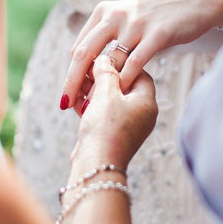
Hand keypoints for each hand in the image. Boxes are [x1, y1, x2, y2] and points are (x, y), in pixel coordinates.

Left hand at [61, 0, 222, 110]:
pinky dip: (125, 82)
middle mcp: (115, 15)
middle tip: (66, 104)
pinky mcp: (157, 34)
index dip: (71, 72)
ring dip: (101, 87)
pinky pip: (134, 64)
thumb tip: (85, 66)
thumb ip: (105, 37)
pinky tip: (120, 96)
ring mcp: (136, 24)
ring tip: (96, 106)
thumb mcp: (125, 18)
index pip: (78, 46)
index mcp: (103, 11)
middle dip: (73, 82)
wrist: (194, 4)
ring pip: (110, 62)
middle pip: (84, 54)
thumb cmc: (156, 18)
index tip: (67, 93)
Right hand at [72, 55, 156, 172]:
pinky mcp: (112, 134)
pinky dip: (90, 107)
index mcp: (147, 102)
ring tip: (77, 88)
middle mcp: (141, 115)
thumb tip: (105, 58)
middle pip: (123, 87)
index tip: (104, 60)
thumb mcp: (106, 93)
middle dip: (102, 79)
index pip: (139, 74)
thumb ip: (106, 71)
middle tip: (87, 73)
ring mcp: (127, 126)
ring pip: (110, 101)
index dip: (121, 64)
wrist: (97, 164)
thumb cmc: (106, 129)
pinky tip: (76, 103)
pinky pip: (103, 114)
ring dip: (92, 92)